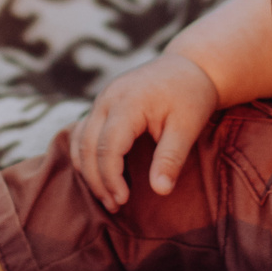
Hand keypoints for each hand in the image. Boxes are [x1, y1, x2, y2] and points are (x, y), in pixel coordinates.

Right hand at [57, 52, 222, 211]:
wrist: (190, 65)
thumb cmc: (191, 95)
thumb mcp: (188, 127)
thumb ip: (171, 158)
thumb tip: (160, 191)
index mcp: (127, 102)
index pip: (107, 147)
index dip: (111, 177)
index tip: (123, 200)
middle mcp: (107, 99)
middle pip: (88, 146)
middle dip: (97, 180)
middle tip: (114, 206)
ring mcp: (102, 99)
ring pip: (80, 140)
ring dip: (88, 170)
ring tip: (107, 196)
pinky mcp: (103, 104)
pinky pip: (83, 132)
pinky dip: (86, 156)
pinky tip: (100, 175)